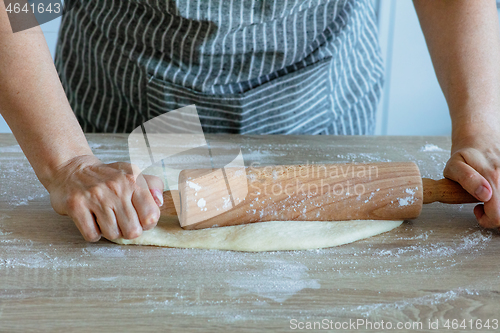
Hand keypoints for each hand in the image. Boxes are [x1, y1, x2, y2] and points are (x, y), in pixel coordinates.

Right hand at [46, 155, 163, 241]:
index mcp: (133, 180)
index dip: (147, 223)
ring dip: (110, 231)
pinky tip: (93, 220)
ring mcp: (95, 196)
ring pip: (112, 234)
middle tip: (121, 220)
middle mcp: (116, 187)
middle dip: (128, 230)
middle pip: (132, 230)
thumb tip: (160, 202)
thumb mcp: (134, 174)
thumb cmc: (108, 177)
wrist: (72, 168)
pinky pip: (92, 235)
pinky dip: (94, 233)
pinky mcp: (76, 205)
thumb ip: (153, 185)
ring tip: (106, 218)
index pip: (151, 216)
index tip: (140, 219)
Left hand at [444, 133, 499, 228]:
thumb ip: (467, 180)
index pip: (498, 216)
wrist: (482, 135)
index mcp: (492, 177)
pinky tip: (497, 189)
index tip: (477, 209)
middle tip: (484, 205)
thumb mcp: (454, 166)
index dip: (486, 219)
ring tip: (492, 195)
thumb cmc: (466, 154)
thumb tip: (485, 195)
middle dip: (496, 215)